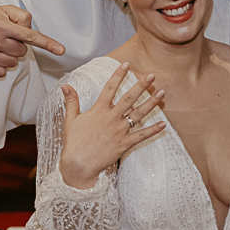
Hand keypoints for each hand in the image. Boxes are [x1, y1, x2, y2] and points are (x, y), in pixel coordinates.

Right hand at [0, 5, 64, 76]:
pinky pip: (0, 73)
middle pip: (22, 52)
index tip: (61, 50)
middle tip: (7, 39)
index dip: (47, 44)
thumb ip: (22, 17)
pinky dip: (0, 67)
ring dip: (10, 57)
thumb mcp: (5, 9)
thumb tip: (29, 30)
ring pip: (13, 64)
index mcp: (2, 26)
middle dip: (18, 46)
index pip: (30, 36)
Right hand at [58, 62, 165, 188]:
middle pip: (129, 98)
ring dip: (151, 103)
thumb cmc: (74, 143)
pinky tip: (163, 124)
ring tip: (162, 93)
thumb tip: (65, 86)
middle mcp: (111, 118)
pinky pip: (141, 135)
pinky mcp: (124, 143)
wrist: (78, 165)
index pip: (110, 88)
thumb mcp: (70, 120)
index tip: (126, 64)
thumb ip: (71, 101)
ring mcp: (119, 130)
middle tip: (152, 75)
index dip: (118, 75)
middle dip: (141, 85)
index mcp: (98, 110)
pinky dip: (153, 130)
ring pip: (138, 114)